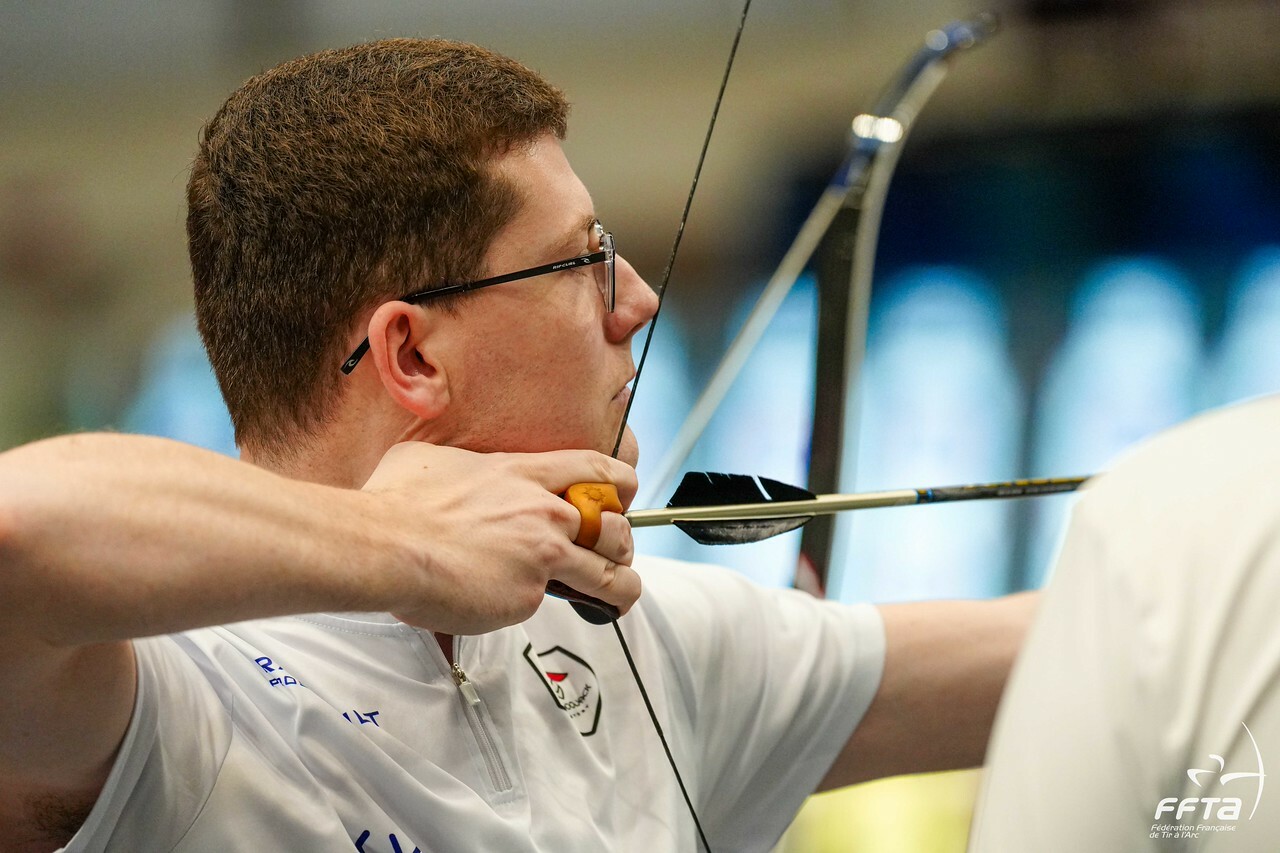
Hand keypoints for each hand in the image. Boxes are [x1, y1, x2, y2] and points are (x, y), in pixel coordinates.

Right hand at [359, 442, 639, 633]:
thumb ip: (462, 468)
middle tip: (609, 554)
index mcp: (523, 473)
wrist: (385, 544)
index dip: (619, 484)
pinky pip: (553, 604)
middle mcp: (543, 512)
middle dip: (620, 543)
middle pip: (616, 526)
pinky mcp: (528, 595)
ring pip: (609, 574)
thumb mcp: (433, 460)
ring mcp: (541, 555)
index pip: (596, 469)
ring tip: (616, 596)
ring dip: (620, 586)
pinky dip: (545, 608)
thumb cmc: (396, 502)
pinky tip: (527, 609)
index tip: (620, 497)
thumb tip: (451, 473)